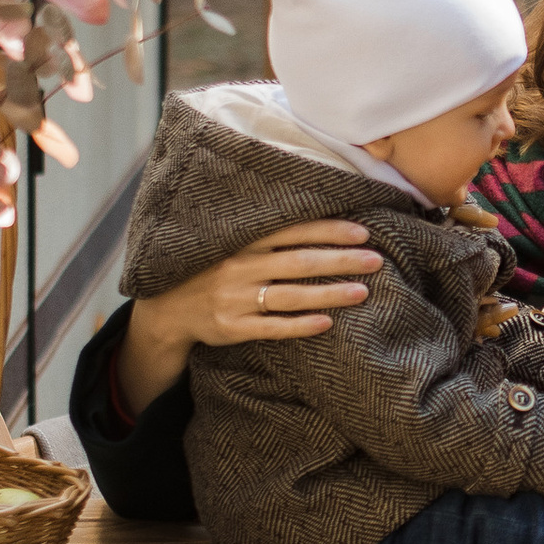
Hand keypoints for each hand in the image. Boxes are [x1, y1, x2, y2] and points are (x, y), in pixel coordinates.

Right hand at [118, 221, 382, 409]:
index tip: (363, 233)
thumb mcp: (231, 242)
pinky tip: (327, 323)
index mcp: (243, 241)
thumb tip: (319, 215)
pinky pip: (273, 328)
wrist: (166, 307)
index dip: (330, 231)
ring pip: (291, 296)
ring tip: (363, 292)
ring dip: (330, 293)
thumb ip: (267, 232)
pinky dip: (300, 325)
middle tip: (377, 260)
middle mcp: (240, 267)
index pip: (294, 232)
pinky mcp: (232, 328)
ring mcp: (236, 299)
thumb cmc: (211, 268)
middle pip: (300, 263)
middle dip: (341, 261)